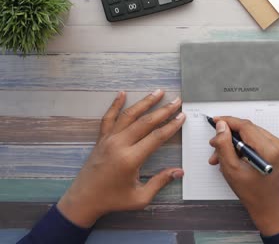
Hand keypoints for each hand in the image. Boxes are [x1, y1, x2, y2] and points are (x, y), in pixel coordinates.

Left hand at [57, 90, 184, 227]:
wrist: (83, 200)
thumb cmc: (113, 200)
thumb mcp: (140, 198)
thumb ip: (160, 182)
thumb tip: (180, 171)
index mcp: (131, 159)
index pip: (156, 137)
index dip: (171, 126)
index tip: (182, 117)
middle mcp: (120, 144)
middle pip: (145, 122)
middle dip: (163, 110)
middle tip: (176, 101)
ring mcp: (109, 139)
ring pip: (129, 115)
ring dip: (145, 102)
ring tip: (158, 92)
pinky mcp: (101, 139)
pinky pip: (108, 118)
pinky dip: (115, 104)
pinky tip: (122, 93)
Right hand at [208, 117, 278, 235]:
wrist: (269, 207)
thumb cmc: (253, 194)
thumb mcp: (232, 170)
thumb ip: (224, 145)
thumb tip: (221, 126)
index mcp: (270, 151)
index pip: (246, 126)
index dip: (228, 122)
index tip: (216, 121)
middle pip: (249, 129)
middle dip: (229, 136)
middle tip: (214, 145)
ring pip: (252, 134)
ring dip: (235, 142)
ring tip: (221, 156)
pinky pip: (257, 140)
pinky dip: (244, 146)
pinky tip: (234, 156)